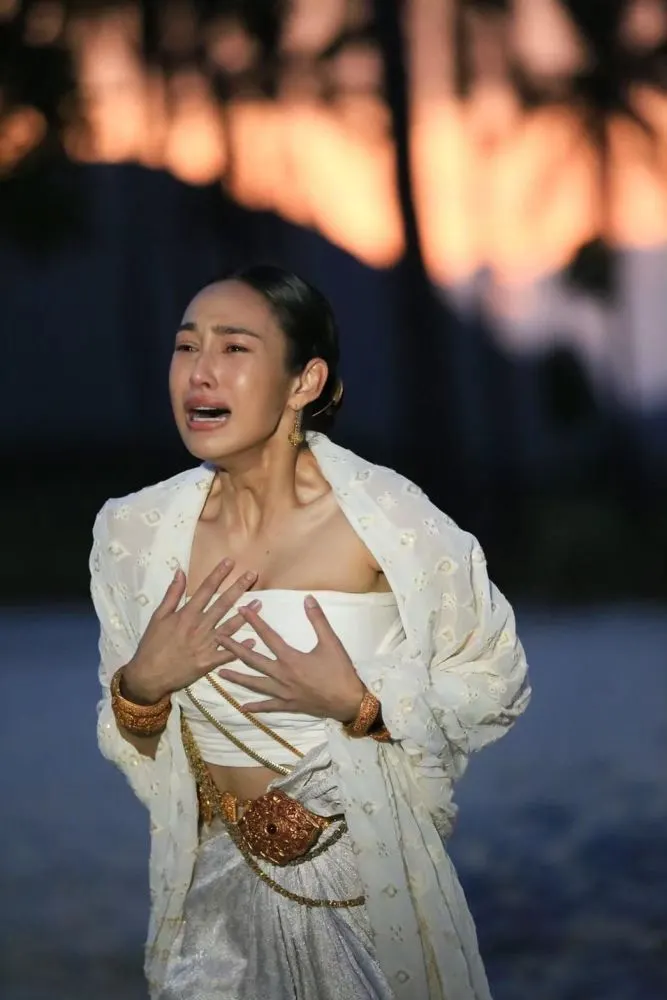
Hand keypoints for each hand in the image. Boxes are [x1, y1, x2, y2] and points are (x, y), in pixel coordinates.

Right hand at [122, 559, 260, 703]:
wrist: (148, 676)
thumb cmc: (152, 645)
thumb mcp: (158, 617)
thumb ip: (172, 594)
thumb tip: (180, 571)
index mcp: (186, 615)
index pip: (205, 589)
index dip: (218, 574)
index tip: (230, 561)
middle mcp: (198, 627)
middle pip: (222, 604)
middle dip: (238, 588)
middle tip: (252, 574)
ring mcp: (205, 645)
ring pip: (229, 627)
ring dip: (246, 615)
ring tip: (259, 602)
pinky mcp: (208, 662)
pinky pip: (228, 654)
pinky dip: (241, 648)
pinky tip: (254, 639)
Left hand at [215, 595, 365, 722]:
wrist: (348, 702)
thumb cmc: (340, 672)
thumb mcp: (331, 642)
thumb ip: (318, 620)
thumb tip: (308, 598)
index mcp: (290, 659)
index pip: (268, 637)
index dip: (254, 622)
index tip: (241, 610)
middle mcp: (281, 675)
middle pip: (252, 660)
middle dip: (234, 648)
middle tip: (217, 639)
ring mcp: (283, 692)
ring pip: (254, 684)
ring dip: (236, 677)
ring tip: (219, 672)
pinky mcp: (288, 705)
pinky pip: (268, 706)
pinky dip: (255, 706)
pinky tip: (243, 707)